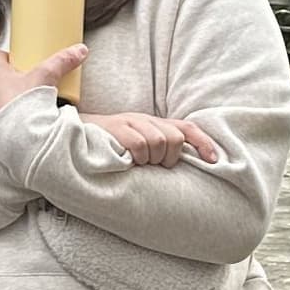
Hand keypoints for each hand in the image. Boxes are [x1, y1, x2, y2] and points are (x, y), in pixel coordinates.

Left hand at [0, 42, 84, 125]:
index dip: (10, 57)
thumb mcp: (46, 78)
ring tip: (21, 107)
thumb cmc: (26, 106)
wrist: (19, 141)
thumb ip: (62, 62)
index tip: (21, 60)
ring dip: (3, 102)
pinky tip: (12, 125)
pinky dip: (0, 121)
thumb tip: (80, 50)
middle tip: (27, 86)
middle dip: (10, 82)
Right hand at [83, 112, 221, 167]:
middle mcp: (145, 119)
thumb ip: (157, 152)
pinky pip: (140, 144)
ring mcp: (130, 122)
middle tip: (152, 166)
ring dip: (151, 159)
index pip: (187, 129)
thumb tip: (179, 169)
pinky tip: (128, 162)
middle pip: (175, 139)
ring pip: (159, 142)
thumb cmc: (109, 148)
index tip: (214, 161)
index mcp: (154, 124)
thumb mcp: (137, 147)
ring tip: (137, 164)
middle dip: (169, 158)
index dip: (203, 143)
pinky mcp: (116, 128)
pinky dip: (138, 157)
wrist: (75, 134)